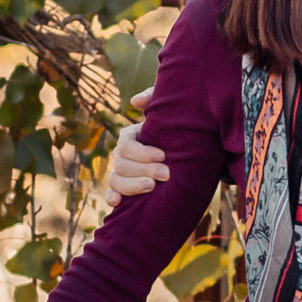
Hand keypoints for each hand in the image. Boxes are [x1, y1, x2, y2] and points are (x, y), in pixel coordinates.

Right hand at [95, 89, 165, 213]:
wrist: (189, 153)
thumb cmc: (177, 129)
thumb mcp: (169, 112)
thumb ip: (154, 99)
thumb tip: (134, 101)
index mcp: (129, 137)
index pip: (126, 145)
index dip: (142, 152)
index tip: (163, 155)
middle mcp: (122, 156)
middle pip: (122, 165)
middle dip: (144, 170)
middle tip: (166, 174)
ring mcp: (122, 173)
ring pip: (116, 180)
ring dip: (132, 185)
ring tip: (152, 188)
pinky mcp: (125, 190)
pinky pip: (111, 194)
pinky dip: (112, 198)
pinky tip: (118, 202)